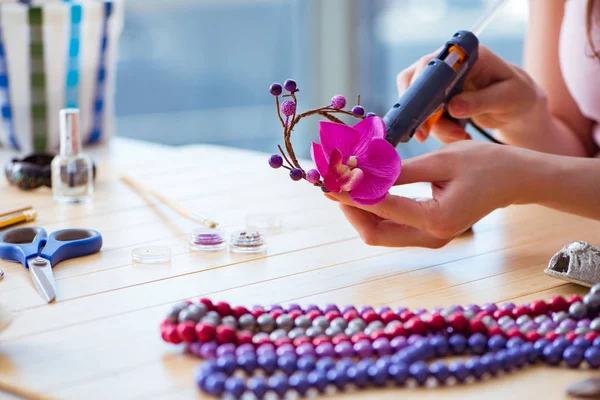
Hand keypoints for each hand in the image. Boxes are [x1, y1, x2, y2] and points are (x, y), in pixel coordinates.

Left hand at [324, 141, 538, 247]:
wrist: (515, 180)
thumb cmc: (486, 164)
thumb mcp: (441, 160)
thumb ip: (399, 170)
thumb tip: (359, 171)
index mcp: (437, 220)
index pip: (380, 209)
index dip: (349, 194)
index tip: (327, 180)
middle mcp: (431, 237)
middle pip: (373, 233)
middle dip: (348, 209)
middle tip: (329, 183)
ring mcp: (429, 240)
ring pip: (379, 234)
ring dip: (357, 211)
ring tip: (340, 184)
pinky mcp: (427, 234)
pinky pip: (390, 228)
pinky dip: (372, 211)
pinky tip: (361, 189)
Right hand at [396, 45, 541, 143]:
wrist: (516, 106)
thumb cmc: (517, 95)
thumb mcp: (508, 98)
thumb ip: (482, 101)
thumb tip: (453, 107)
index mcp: (465, 55)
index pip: (430, 64)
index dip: (420, 87)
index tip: (423, 112)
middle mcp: (446, 64)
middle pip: (414, 85)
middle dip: (420, 113)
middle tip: (426, 136)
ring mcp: (438, 82)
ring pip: (417, 104)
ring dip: (432, 126)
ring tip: (461, 136)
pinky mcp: (436, 99)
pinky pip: (425, 116)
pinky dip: (437, 131)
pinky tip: (458, 135)